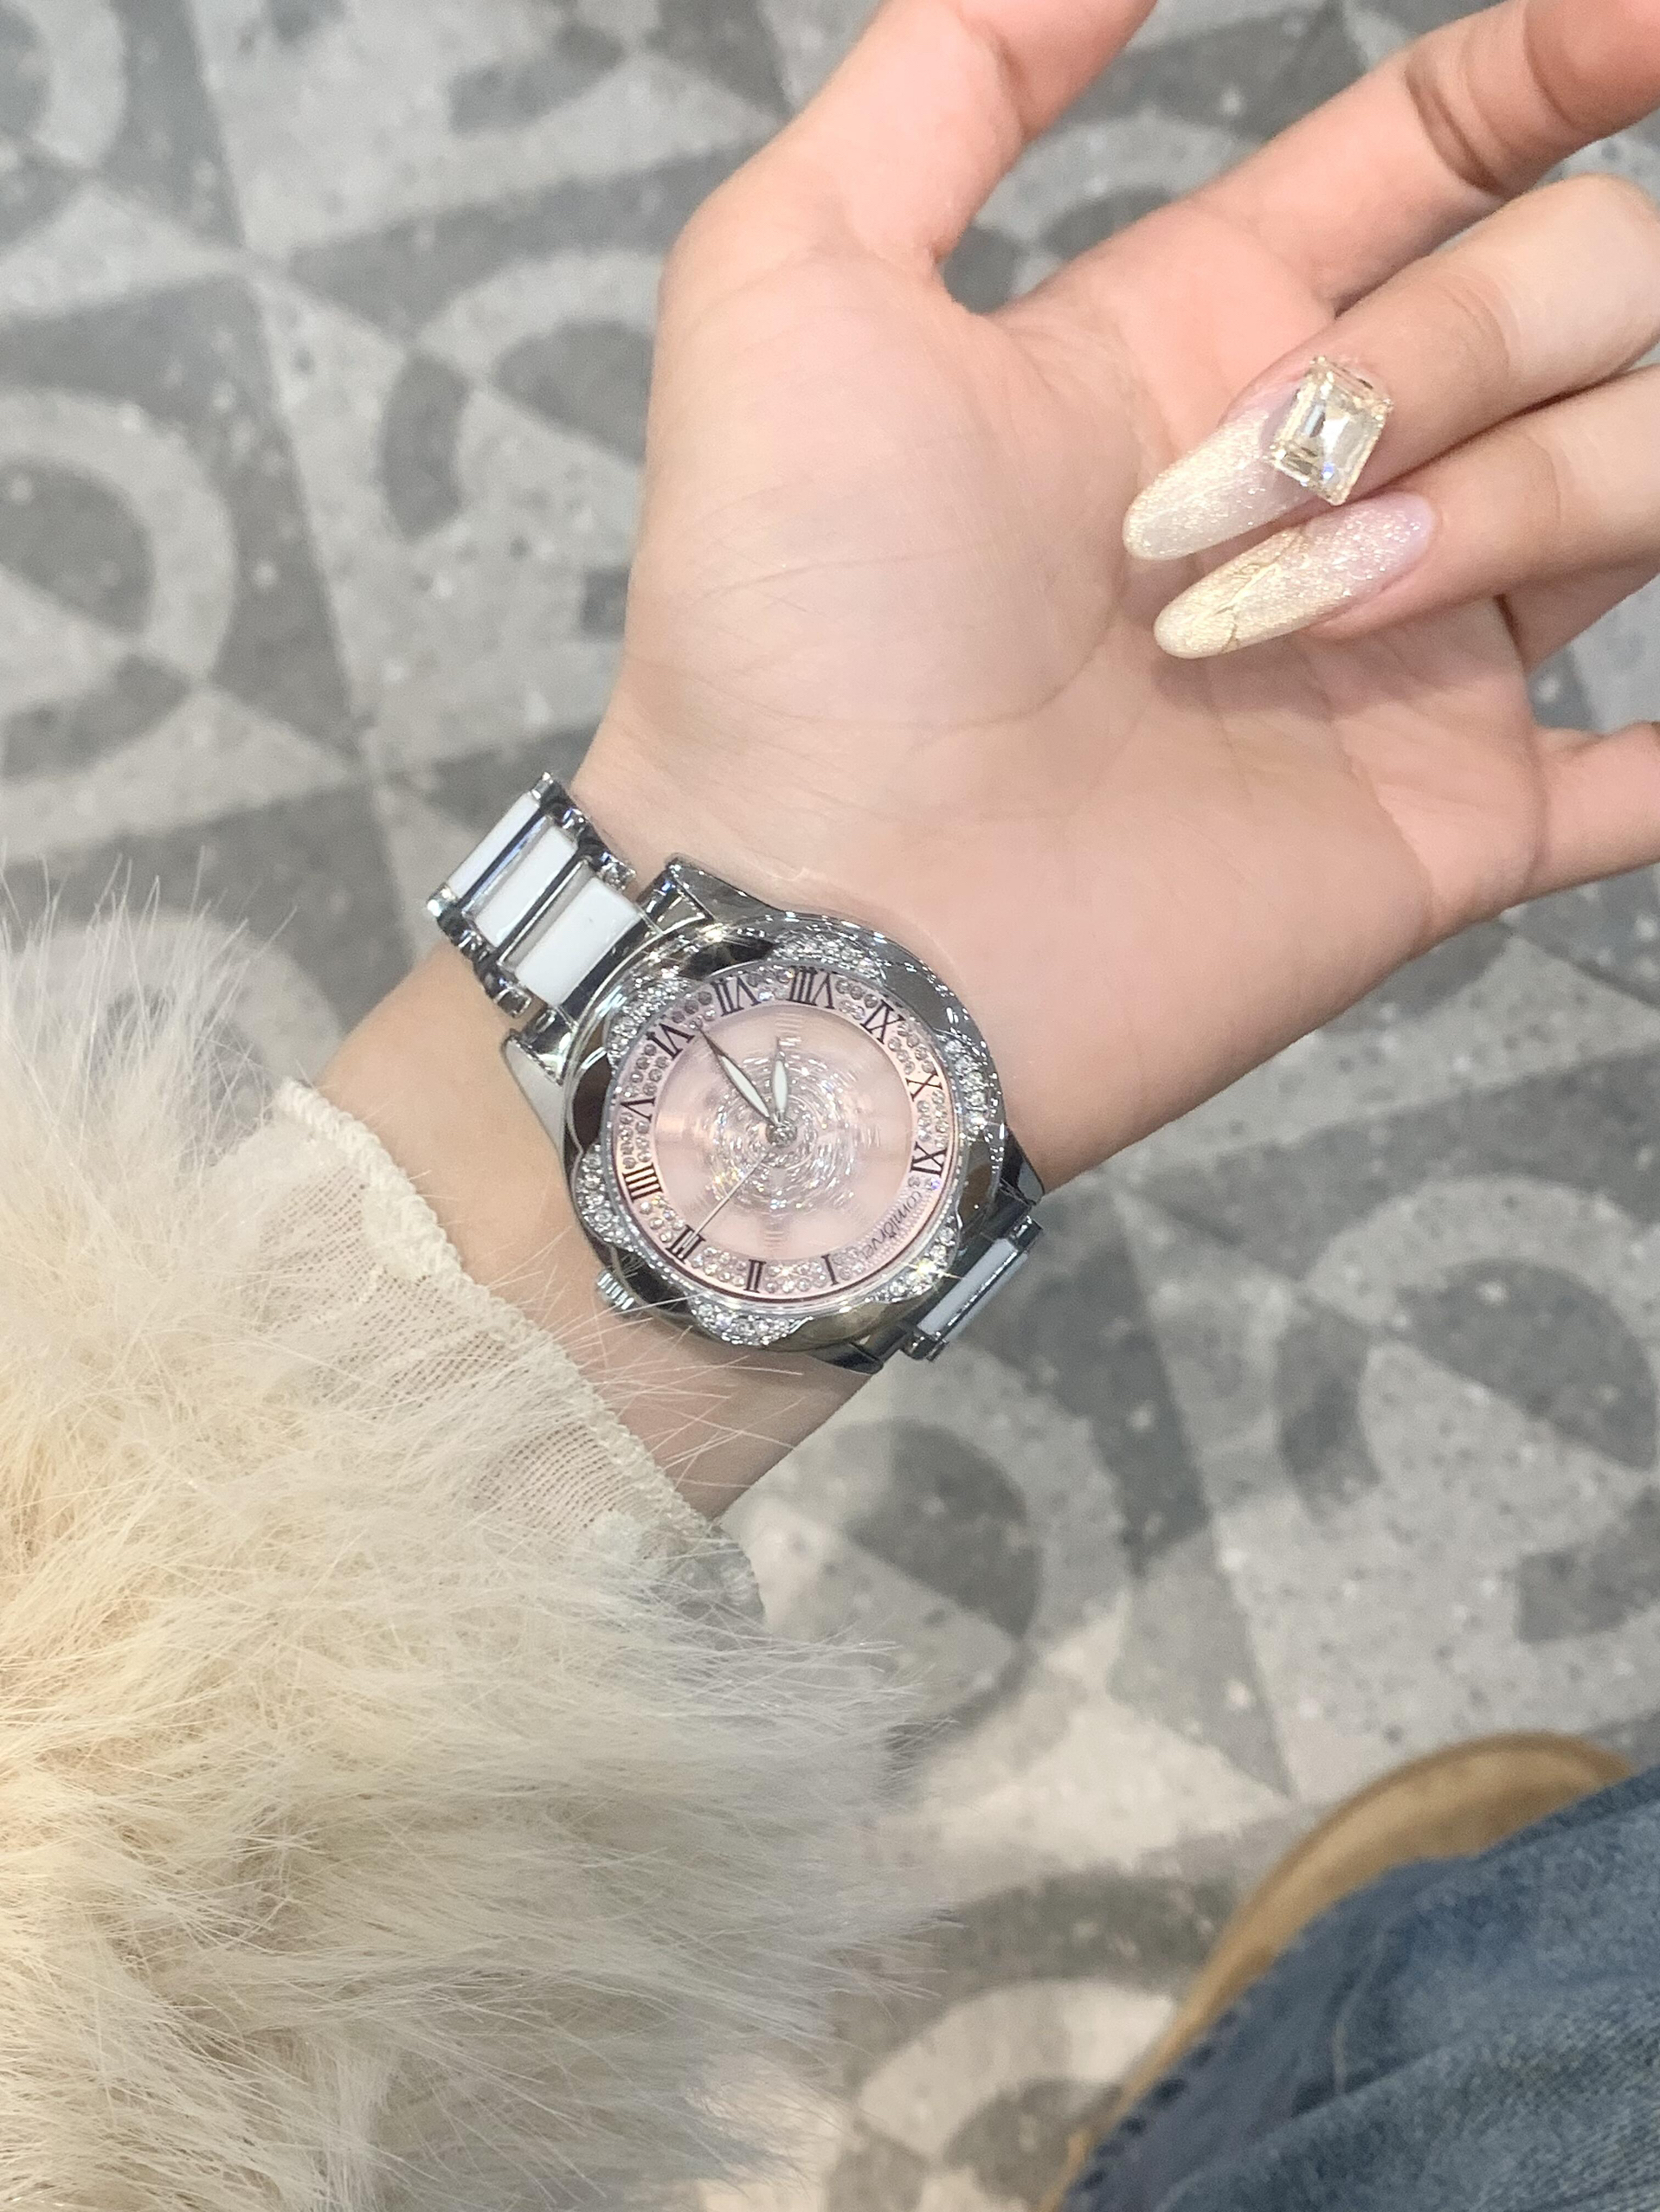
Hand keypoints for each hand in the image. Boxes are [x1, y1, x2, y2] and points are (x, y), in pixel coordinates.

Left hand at [577, 0, 1659, 1187]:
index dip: (1558, 62)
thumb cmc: (783, 619)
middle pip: (1579, 289)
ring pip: (1647, 471)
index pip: (1456, 145)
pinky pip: (1656, 774)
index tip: (1634, 24)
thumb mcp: (791, 280)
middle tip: (1206, 504)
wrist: (816, 917)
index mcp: (1211, 337)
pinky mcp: (1453, 824)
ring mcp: (1413, 654)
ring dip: (1510, 505)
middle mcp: (1342, 478)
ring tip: (1286, 625)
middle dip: (1439, 351)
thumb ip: (953, 73)